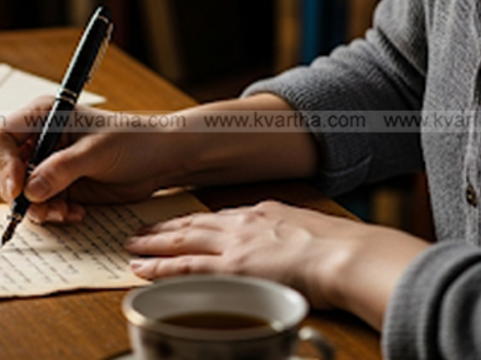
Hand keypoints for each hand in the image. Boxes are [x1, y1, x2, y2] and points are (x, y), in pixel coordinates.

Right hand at [0, 96, 186, 222]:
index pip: (1, 137)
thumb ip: (61, 169)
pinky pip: (40, 206)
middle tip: (42, 209)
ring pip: (20, 192)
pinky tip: (75, 214)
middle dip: (20, 193)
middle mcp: (40, 140)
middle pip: (4, 169)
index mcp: (43, 117)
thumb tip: (30, 189)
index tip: (18, 187)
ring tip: (63, 214)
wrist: (160, 159)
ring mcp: (47, 165)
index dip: (3, 163)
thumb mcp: (96, 152)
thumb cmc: (133, 140)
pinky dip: (52, 214)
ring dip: (37, 208)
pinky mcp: (59, 187)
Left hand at [125, 200, 428, 327]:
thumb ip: (295, 237)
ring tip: (132, 246)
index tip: (183, 224)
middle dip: (167, 228)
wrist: (348, 255)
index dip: (197, 221)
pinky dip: (160, 267)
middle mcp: (245, 223)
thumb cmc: (343, 251)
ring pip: (182, 241)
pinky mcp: (231, 267)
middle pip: (195, 224)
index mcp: (266, 212)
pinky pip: (185, 267)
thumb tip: (296, 250)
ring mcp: (235, 244)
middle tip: (142, 230)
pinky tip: (142, 269)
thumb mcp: (315, 233)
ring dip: (154, 243)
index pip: (222, 217)